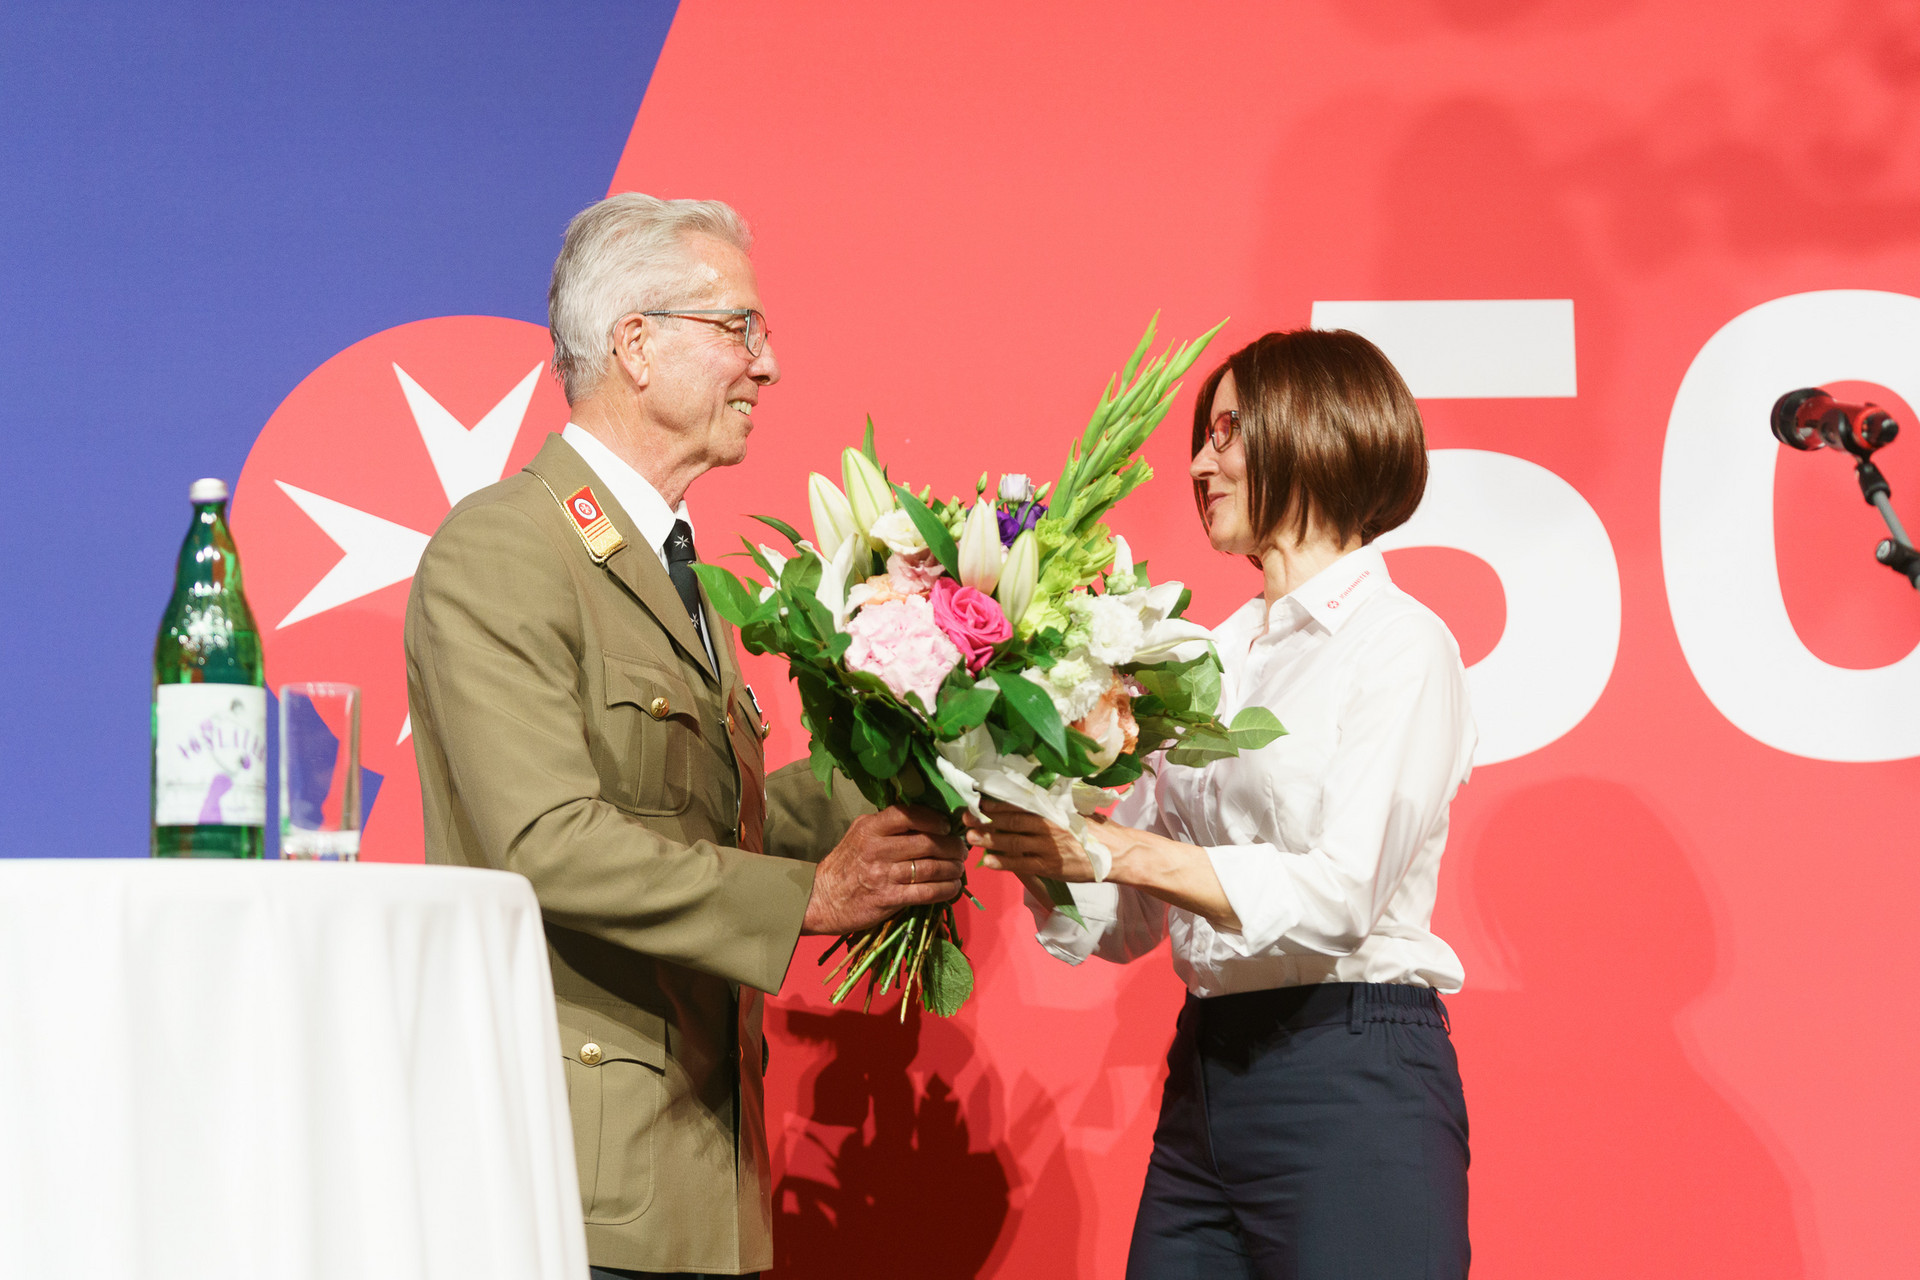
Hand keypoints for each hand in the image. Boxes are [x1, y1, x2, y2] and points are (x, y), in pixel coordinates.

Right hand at [802, 805, 965, 934]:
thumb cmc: (846, 864)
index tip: (947, 825)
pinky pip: (926, 893)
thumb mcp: (859, 834)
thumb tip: (924, 817)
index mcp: (870, 828)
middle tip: (961, 850)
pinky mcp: (888, 899)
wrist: (822, 899)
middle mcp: (877, 849)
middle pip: (927, 842)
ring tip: (959, 868)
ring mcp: (883, 875)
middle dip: (951, 846)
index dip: (933, 819)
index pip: (908, 815)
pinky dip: (945, 890)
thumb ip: (886, 825)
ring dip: (952, 869)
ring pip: (931, 868)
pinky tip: (953, 888)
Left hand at [963, 800, 1101, 882]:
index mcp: (1053, 810)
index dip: (997, 803)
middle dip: (987, 821)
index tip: (979, 801)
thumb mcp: (1075, 809)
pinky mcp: (1050, 867)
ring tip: (971, 838)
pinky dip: (1004, 862)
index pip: (1020, 804)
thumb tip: (1031, 795)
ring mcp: (1049, 848)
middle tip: (966, 818)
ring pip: (1013, 843)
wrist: (1116, 852)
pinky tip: (989, 861)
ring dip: (990, 840)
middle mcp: (1048, 826)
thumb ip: (1054, 804)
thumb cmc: (1096, 829)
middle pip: (1011, 822)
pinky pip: (1022, 864)